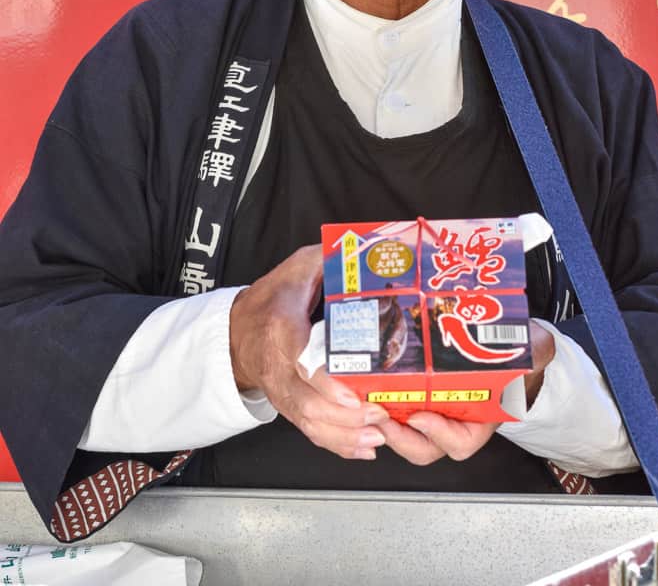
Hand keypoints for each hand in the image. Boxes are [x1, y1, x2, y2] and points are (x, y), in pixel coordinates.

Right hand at [229, 244, 389, 458]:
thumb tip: (368, 251)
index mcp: (282, 326)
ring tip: (378, 434)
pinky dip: (338, 444)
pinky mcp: (288, 406)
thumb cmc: (272, 298)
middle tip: (380, 413)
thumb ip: (328, 262)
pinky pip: (310, 431)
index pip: (300, 359)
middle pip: (307, 401)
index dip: (325, 381)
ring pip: (309, 422)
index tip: (353, 392)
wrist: (236, 332)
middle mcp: (278, 365)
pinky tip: (365, 447)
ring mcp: (281, 390)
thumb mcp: (297, 268)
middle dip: (345, 415)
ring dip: (345, 434)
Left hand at [379, 318, 556, 464]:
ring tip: (362, 398)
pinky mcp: (410, 393)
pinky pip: (390, 407)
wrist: (500, 344)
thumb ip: (536, 350)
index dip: (439, 436)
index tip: (421, 417)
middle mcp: (451, 421)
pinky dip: (375, 399)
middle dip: (397, 436)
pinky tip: (361, 382)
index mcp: (480, 419)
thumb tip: (539, 343)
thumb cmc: (511, 355)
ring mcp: (428, 409)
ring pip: (400, 430)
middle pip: (421, 446)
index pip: (460, 443)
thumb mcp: (530, 352)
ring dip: (379, 420)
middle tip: (377, 412)